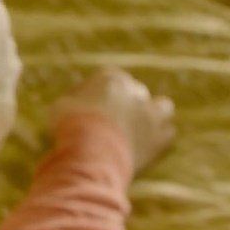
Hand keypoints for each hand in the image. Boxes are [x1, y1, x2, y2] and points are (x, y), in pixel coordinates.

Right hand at [52, 67, 176, 171]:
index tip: (88, 111)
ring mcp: (153, 112)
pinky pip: (167, 134)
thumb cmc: (71, 127)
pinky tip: (142, 149)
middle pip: (135, 93)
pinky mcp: (163, 136)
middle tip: (110, 125)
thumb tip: (81, 102)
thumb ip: (76, 99)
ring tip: (137, 132)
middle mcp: (137, 90)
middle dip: (126, 106)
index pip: (109, 82)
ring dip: (153, 116)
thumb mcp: (62, 106)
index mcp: (112, 78)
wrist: (92, 151)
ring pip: (163, 107)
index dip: (98, 97)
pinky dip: (157, 140)